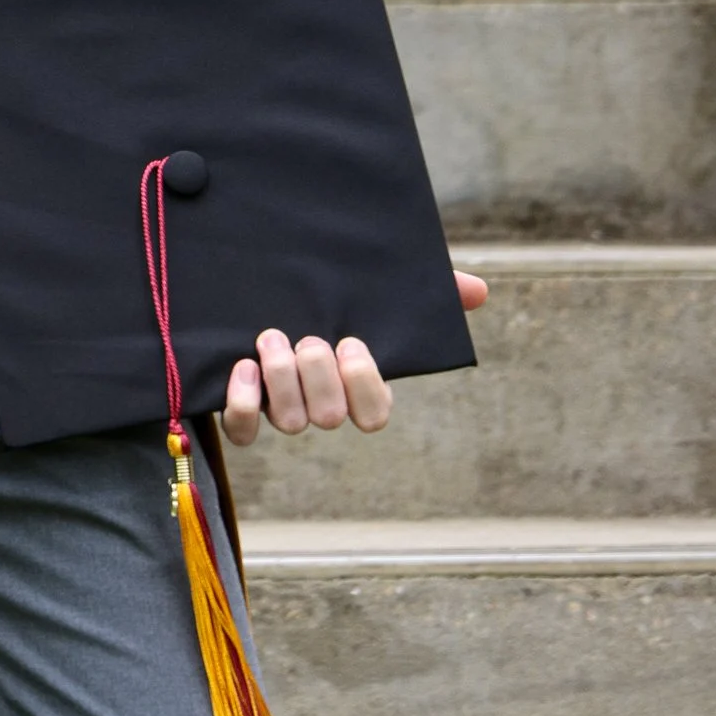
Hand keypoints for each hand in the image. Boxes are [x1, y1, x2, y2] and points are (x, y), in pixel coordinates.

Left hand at [221, 265, 488, 446]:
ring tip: (272, 339)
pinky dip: (244, 404)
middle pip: (329, 417)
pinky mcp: (239, 407)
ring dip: (283, 381)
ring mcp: (279, 407)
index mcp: (354, 382)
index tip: (352, 344)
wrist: (251, 285)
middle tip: (309, 339)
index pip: (373, 414)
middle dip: (320, 377)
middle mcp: (319, 401)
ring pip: (291, 422)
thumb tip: (477, 291)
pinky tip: (243, 367)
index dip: (363, 387)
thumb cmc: (328, 294)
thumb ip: (430, 289)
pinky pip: (242, 430)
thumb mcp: (375, 287)